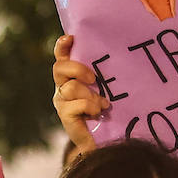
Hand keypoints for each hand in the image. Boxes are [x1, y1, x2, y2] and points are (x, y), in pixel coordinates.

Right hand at [52, 34, 105, 154]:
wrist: (102, 140)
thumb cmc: (107, 111)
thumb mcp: (105, 88)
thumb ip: (103, 74)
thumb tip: (118, 55)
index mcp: (70, 76)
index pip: (61, 56)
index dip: (62, 46)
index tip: (70, 38)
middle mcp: (62, 86)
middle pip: (60, 68)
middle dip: (77, 69)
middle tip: (93, 78)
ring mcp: (61, 101)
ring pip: (71, 87)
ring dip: (90, 95)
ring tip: (104, 104)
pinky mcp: (64, 115)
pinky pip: (76, 104)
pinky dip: (90, 107)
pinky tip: (98, 112)